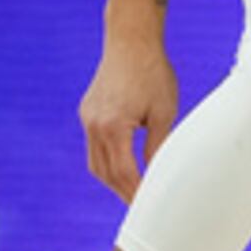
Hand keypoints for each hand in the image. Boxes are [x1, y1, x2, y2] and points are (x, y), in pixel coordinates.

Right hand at [81, 32, 182, 201]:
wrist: (131, 42)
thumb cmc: (154, 74)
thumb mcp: (164, 113)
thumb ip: (157, 147)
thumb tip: (156, 176)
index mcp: (113, 127)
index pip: (123, 173)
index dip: (135, 194)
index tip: (147, 208)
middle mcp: (94, 125)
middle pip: (104, 172)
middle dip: (122, 191)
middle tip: (141, 207)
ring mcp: (87, 118)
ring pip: (95, 162)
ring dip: (112, 179)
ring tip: (133, 191)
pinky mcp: (86, 111)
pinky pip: (94, 145)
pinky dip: (107, 160)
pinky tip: (124, 166)